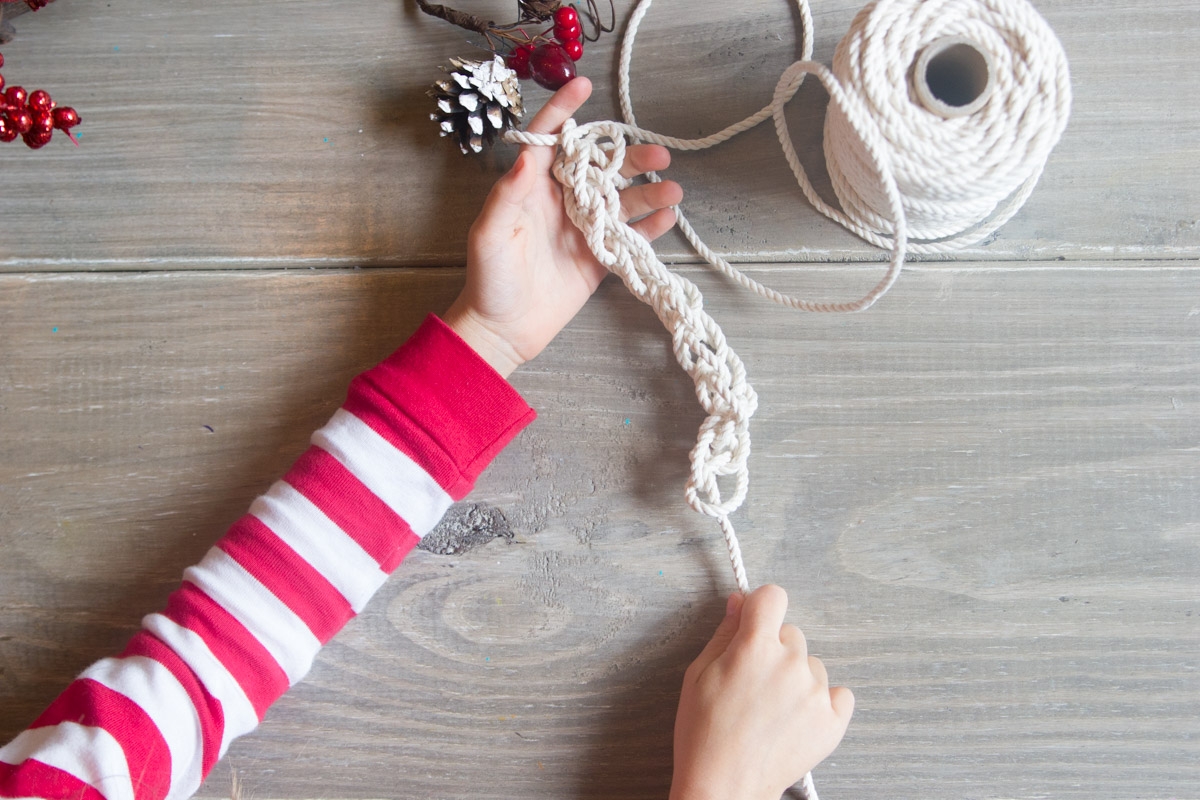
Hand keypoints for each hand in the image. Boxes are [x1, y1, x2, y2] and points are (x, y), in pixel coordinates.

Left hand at [443, 77, 682, 376]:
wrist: (503, 330)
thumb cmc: (489, 280)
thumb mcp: (490, 235)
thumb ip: (507, 195)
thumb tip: (527, 156)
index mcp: (532, 189)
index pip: (550, 141)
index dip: (565, 112)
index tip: (584, 86)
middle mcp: (560, 202)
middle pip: (599, 168)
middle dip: (628, 157)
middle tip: (657, 152)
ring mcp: (582, 229)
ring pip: (621, 200)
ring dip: (648, 192)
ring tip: (672, 188)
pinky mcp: (597, 258)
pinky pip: (629, 236)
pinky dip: (649, 227)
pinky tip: (668, 217)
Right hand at [670, 585, 854, 799]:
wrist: (723, 786)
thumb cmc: (703, 733)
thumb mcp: (698, 674)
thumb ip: (724, 632)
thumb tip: (740, 601)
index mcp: (754, 647)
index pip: (772, 596)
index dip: (761, 607)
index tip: (755, 623)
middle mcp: (790, 664)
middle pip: (791, 634)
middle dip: (774, 649)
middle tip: (753, 683)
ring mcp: (815, 693)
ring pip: (812, 665)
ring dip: (796, 677)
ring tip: (771, 710)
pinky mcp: (833, 721)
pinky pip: (838, 693)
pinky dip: (822, 701)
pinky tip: (797, 718)